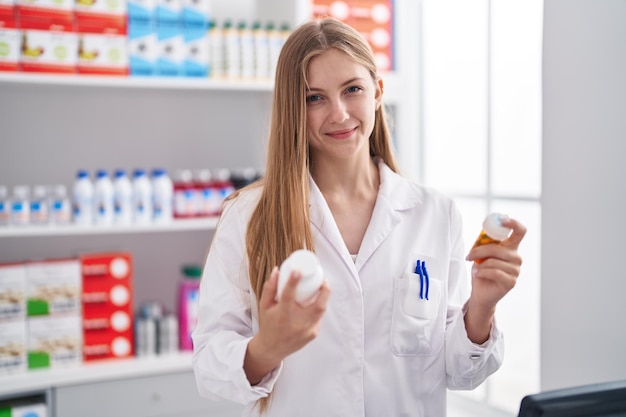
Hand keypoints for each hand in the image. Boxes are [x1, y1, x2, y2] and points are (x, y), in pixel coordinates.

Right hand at [244, 266, 330, 383]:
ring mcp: (306, 331)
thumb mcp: (264, 306)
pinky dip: (318, 309)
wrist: (272, 348)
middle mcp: (296, 324)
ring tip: (323, 288)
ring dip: (324, 298)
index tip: (298, 271)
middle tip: (324, 280)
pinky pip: (318, 318)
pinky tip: (317, 302)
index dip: (293, 282)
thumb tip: (277, 270)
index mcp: (282, 315)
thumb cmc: (268, 324)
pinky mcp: (312, 335)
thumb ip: (269, 288)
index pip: (288, 296)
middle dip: (325, 291)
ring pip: (321, 311)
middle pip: (318, 306)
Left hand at [464, 217, 526, 342]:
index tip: (502, 220)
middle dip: (480, 251)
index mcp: (511, 248)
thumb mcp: (481, 254)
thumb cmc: (481, 271)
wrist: (480, 293)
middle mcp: (516, 258)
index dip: (513, 223)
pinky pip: (495, 272)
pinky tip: (478, 274)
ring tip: (477, 268)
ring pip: (495, 261)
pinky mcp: (511, 282)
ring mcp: (516, 271)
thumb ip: (485, 243)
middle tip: (469, 255)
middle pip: (499, 249)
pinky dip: (482, 272)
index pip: (520, 231)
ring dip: (481, 264)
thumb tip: (483, 232)